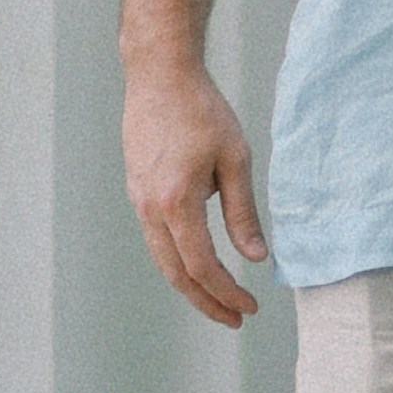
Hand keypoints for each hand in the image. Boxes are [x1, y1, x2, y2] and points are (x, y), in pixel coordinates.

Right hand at [127, 51, 272, 329]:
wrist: (159, 74)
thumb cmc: (202, 110)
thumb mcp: (234, 158)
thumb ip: (242, 212)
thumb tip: (256, 258)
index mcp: (176, 203)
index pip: (201, 267)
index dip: (227, 293)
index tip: (250, 307)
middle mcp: (150, 208)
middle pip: (176, 274)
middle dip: (207, 301)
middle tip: (235, 318)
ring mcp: (138, 200)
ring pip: (162, 259)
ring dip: (190, 284)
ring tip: (219, 298)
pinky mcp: (136, 189)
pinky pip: (155, 238)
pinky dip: (177, 259)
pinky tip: (197, 260)